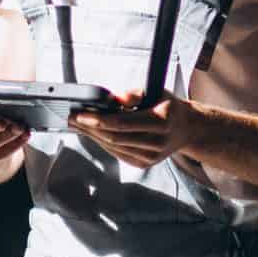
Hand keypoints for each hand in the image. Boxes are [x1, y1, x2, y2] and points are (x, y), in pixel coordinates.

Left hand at [69, 89, 197, 168]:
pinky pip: (117, 153)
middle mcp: (157, 142)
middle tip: (71, 118)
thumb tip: (114, 99)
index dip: (98, 120)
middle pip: (114, 138)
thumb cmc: (169, 107)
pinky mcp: (144, 164)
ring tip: (78, 124)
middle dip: (89, 128)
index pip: (122, 123)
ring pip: (113, 147)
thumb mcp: (156, 92)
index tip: (80, 114)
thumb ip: (134, 94)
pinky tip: (93, 133)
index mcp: (161, 121)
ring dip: (92, 136)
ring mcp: (150, 157)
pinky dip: (103, 142)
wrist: (186, 129)